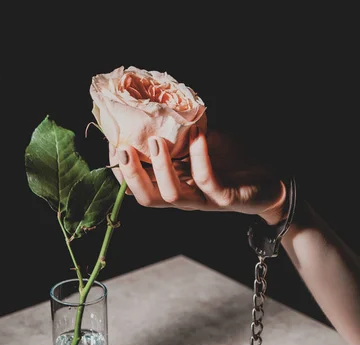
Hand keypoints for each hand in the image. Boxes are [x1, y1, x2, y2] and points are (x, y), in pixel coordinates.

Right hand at [109, 127, 286, 224]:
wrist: (271, 177)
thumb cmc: (234, 158)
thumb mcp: (201, 141)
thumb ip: (178, 131)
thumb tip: (153, 104)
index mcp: (174, 183)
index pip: (140, 184)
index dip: (123, 170)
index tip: (114, 145)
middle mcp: (184, 195)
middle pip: (149, 197)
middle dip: (132, 176)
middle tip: (124, 149)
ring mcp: (204, 199)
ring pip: (172, 195)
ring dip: (161, 169)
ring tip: (156, 142)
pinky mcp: (225, 199)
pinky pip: (207, 182)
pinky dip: (199, 159)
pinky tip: (198, 138)